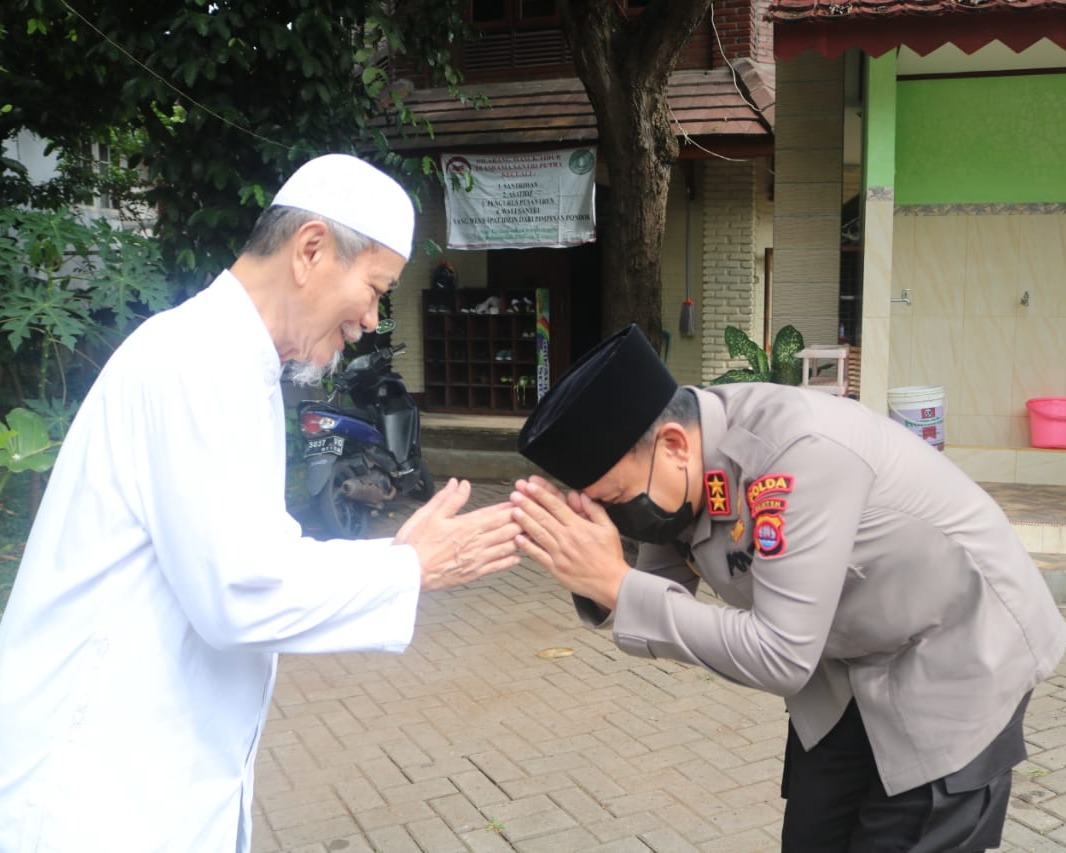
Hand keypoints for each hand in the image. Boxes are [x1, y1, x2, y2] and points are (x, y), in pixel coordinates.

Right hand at [394, 478, 520, 590]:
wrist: (406, 573)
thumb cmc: (415, 543)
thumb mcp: (429, 514)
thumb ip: (449, 499)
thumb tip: (461, 483)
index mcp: (467, 525)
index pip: (497, 514)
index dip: (512, 506)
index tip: (523, 500)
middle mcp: (477, 542)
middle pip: (508, 530)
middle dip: (522, 520)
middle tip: (534, 514)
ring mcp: (477, 560)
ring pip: (507, 547)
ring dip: (521, 538)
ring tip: (531, 532)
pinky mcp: (473, 574)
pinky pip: (498, 566)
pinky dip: (510, 560)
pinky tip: (517, 557)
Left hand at [510, 475, 628, 609]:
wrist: (611, 582)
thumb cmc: (609, 555)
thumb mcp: (608, 528)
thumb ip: (594, 510)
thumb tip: (581, 495)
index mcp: (579, 527)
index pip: (556, 506)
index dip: (542, 495)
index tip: (530, 486)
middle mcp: (567, 538)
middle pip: (543, 517)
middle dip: (528, 504)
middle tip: (515, 494)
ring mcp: (559, 554)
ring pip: (538, 534)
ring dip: (524, 521)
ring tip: (513, 510)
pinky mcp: (555, 568)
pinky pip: (538, 555)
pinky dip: (527, 547)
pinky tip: (518, 538)